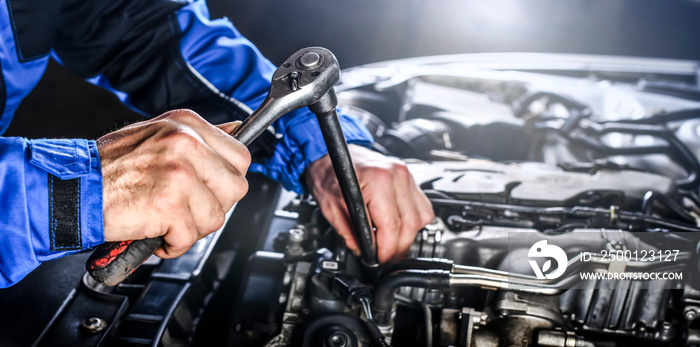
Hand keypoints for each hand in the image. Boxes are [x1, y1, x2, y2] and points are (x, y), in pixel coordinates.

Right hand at [98, 109, 249, 257]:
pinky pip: (190, 236)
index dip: (226, 181)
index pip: (241, 156)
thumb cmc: (107, 168)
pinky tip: (154, 231)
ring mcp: (179, 173)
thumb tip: (235, 130)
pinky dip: (172, 244)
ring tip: (165, 220)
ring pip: (216, 216)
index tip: (209, 190)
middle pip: (236, 188)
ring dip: (191, 228)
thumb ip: (198, 137)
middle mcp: (186, 143)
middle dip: (214, 206)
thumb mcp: (157, 135)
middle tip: (186, 210)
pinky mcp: (169, 203)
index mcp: (187, 125)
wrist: (68, 188)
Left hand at [305, 144, 433, 262]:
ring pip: (420, 217)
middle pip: (410, 224)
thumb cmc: (329, 174)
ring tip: (390, 242)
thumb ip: (349, 232)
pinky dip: (413, 221)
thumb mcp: (331, 207)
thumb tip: (364, 250)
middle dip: (398, 247)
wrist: (332, 155)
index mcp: (377, 179)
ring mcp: (406, 175)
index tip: (380, 259)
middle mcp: (397, 174)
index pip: (391, 225)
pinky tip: (398, 226)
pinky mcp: (410, 179)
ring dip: (408, 235)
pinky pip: (422, 207)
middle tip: (385, 257)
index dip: (386, 249)